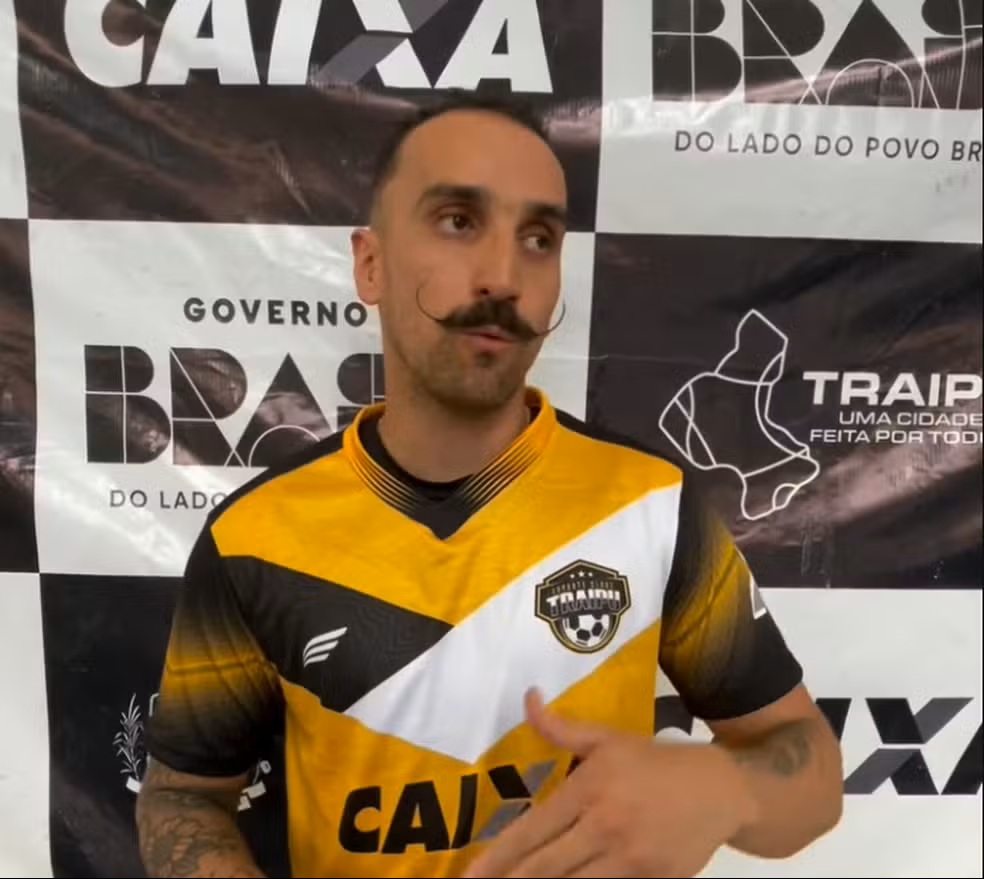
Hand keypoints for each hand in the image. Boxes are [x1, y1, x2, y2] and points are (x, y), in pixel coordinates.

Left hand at [462, 689, 758, 877]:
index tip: (469, 874)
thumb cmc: (656, 763)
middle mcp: (605, 825)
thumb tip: (528, 699)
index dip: (498, 857)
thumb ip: (562, 729)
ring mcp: (630, 860)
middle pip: (546, 867)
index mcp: (590, 788)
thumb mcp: (609, 739)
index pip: (534, 829)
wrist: (721, 791)